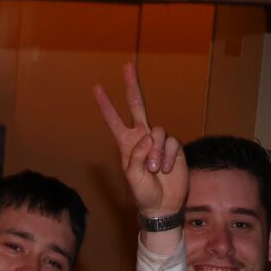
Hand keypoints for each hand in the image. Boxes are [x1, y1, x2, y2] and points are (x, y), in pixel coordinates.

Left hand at [95, 63, 185, 218]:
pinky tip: (165, 169)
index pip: (114, 120)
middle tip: (128, 66)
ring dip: (155, 152)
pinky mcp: (173, 147)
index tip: (97, 88)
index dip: (106, 105)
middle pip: (137, 105)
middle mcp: (142, 137)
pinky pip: (170, 143)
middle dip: (132, 85)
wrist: (162, 204)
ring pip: (157, 131)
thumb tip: (147, 138)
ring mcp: (158, 141)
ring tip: (154, 170)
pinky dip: (167, 156)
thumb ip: (136, 156)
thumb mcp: (133, 177)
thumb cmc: (143, 192)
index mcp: (126, 143)